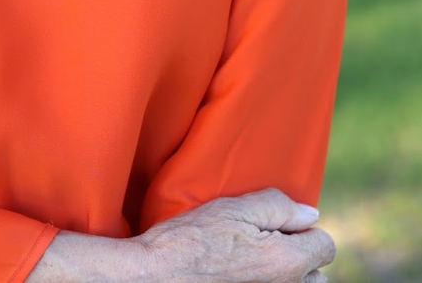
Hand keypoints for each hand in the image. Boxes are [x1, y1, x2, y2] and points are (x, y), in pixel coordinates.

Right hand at [138, 188, 335, 282]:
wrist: (157, 278)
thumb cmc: (191, 240)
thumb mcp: (233, 208)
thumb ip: (278, 206)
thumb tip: (311, 214)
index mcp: (286, 261)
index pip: (325, 245)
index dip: (304, 229)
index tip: (280, 225)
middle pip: (317, 276)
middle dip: (300, 259)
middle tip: (265, 245)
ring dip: (286, 277)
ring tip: (253, 264)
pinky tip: (240, 276)